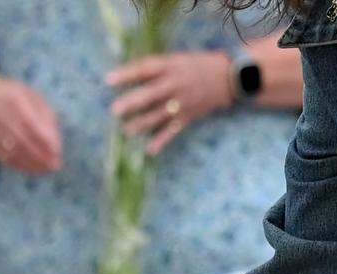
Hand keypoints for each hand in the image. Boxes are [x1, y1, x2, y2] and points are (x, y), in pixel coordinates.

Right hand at [0, 79, 63, 175]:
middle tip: (55, 166)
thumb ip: (45, 116)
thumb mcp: (31, 97)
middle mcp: (2, 115)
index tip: (58, 151)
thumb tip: (56, 143)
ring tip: (46, 169)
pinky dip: (21, 165)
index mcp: (15, 100)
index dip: (45, 140)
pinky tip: (33, 169)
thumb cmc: (14, 99)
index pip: (33, 124)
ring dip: (32, 163)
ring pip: (14, 152)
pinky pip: (6, 158)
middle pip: (23, 140)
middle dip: (40, 155)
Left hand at [107, 51, 235, 155]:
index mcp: (171, 66)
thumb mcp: (177, 59)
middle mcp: (175, 84)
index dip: (127, 74)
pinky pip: (173, 130)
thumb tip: (124, 75)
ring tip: (126, 131)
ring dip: (142, 124)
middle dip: (133, 102)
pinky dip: (162, 141)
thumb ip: (155, 68)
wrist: (228, 77)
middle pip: (152, 94)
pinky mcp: (188, 116)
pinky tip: (149, 150)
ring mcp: (182, 102)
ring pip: (159, 115)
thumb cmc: (195, 66)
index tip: (108, 80)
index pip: (146, 68)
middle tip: (115, 110)